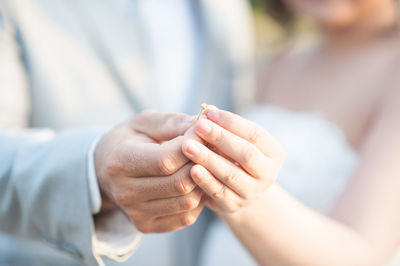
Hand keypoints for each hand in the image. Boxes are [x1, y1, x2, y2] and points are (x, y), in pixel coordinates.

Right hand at [95, 110, 203, 232]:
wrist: (104, 171)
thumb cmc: (128, 141)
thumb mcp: (144, 123)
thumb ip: (172, 123)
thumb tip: (202, 125)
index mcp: (120, 162)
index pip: (166, 159)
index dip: (192, 146)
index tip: (205, 132)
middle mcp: (125, 192)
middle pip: (179, 183)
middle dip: (201, 163)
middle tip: (210, 149)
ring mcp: (136, 213)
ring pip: (187, 201)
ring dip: (203, 182)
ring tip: (204, 164)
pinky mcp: (147, 226)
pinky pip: (186, 217)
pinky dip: (198, 200)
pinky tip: (195, 183)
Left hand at [182, 109, 284, 212]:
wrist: (236, 192)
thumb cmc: (233, 157)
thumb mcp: (234, 141)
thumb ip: (224, 127)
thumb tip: (208, 110)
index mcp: (274, 153)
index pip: (255, 134)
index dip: (232, 122)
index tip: (209, 113)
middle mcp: (268, 174)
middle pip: (246, 154)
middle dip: (221, 138)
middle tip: (199, 126)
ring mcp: (252, 192)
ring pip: (231, 174)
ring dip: (208, 159)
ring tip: (188, 146)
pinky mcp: (234, 206)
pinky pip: (219, 192)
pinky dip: (205, 181)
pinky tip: (191, 169)